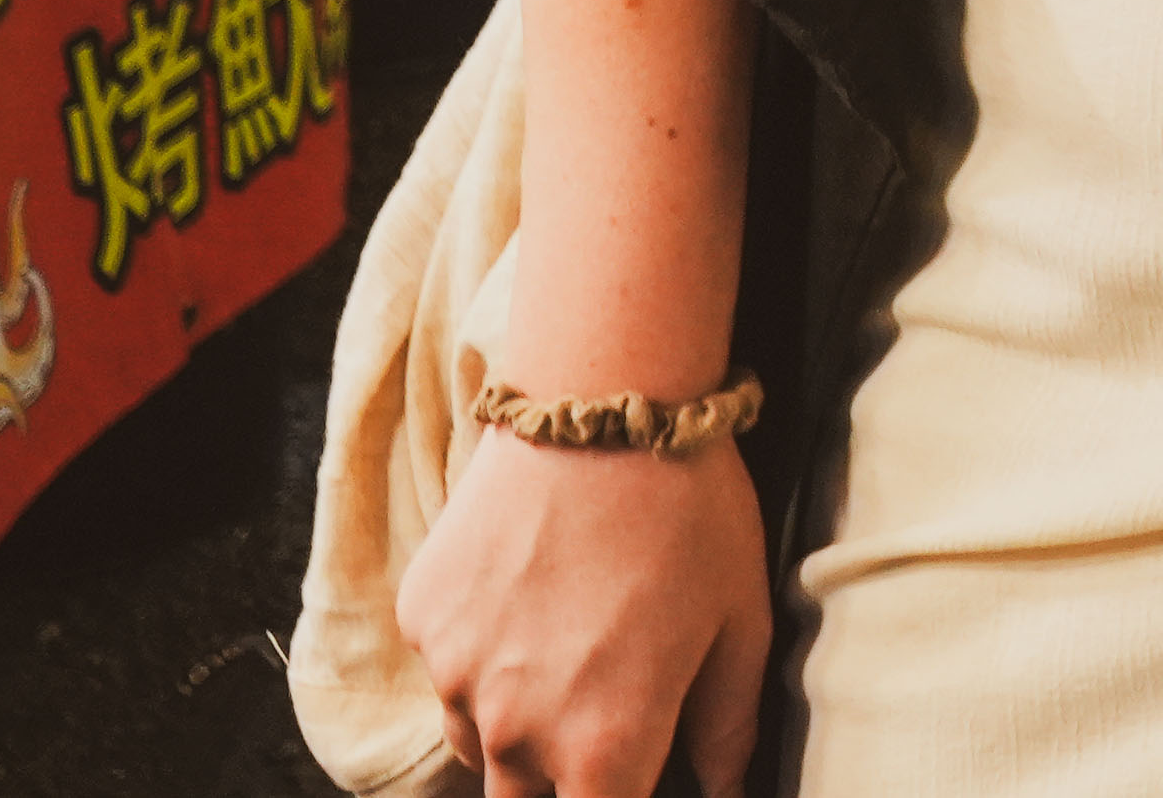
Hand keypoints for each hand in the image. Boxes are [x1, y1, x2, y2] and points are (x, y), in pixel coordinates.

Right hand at [397, 407, 770, 797]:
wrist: (602, 403)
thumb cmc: (691, 513)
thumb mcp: (741, 621)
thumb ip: (728, 729)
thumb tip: (726, 790)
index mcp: (603, 746)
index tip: (633, 776)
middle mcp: (515, 730)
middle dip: (567, 779)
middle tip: (608, 708)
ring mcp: (455, 677)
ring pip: (480, 746)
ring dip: (519, 727)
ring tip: (574, 640)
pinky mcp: (421, 623)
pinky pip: (449, 674)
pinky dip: (484, 659)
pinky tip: (530, 593)